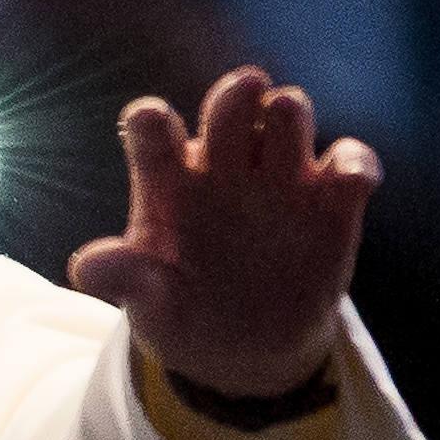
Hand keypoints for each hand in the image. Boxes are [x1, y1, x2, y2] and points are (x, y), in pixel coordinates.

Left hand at [69, 67, 380, 396]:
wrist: (244, 350)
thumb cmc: (181, 310)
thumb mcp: (146, 302)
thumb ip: (122, 277)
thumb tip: (84, 269)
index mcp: (168, 180)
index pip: (155, 133)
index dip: (153, 123)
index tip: (154, 121)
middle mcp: (224, 165)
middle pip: (229, 109)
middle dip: (235, 96)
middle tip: (244, 89)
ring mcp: (279, 176)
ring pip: (287, 119)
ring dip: (289, 113)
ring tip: (285, 117)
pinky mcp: (329, 199)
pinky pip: (349, 164)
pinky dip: (355, 163)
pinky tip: (354, 179)